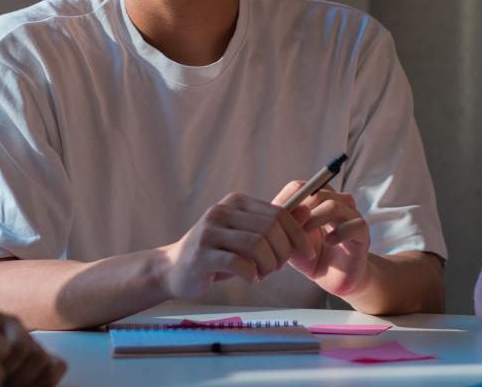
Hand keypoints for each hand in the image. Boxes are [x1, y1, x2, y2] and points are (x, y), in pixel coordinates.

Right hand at [161, 192, 313, 298]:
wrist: (174, 269)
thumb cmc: (217, 253)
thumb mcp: (246, 234)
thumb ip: (274, 224)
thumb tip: (308, 209)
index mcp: (236, 202)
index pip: (277, 213)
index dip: (298, 234)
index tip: (307, 253)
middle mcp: (222, 211)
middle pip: (270, 228)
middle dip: (283, 252)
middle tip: (278, 267)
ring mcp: (210, 232)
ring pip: (257, 245)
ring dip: (268, 265)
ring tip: (262, 273)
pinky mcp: (202, 255)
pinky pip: (239, 264)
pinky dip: (252, 275)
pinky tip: (249, 278)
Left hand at [273, 181, 370, 297]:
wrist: (335, 280)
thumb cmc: (312, 258)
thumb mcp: (291, 242)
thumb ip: (284, 226)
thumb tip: (279, 210)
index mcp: (317, 202)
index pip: (302, 187)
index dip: (289, 199)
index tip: (278, 217)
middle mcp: (336, 204)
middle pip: (318, 192)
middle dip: (301, 209)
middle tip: (290, 227)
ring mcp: (351, 217)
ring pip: (334, 205)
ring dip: (316, 218)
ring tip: (305, 235)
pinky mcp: (362, 234)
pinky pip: (355, 224)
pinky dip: (340, 232)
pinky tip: (329, 242)